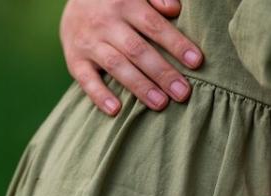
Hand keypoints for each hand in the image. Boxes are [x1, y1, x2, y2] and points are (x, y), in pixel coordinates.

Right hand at [60, 0, 202, 115]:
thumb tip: (175, 10)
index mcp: (125, 3)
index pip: (154, 26)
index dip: (175, 44)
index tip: (196, 62)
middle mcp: (105, 23)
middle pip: (137, 50)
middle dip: (161, 72)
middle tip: (182, 92)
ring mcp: (88, 42)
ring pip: (116, 65)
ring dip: (139, 86)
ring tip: (160, 103)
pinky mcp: (74, 59)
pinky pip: (85, 80)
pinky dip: (99, 95)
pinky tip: (115, 110)